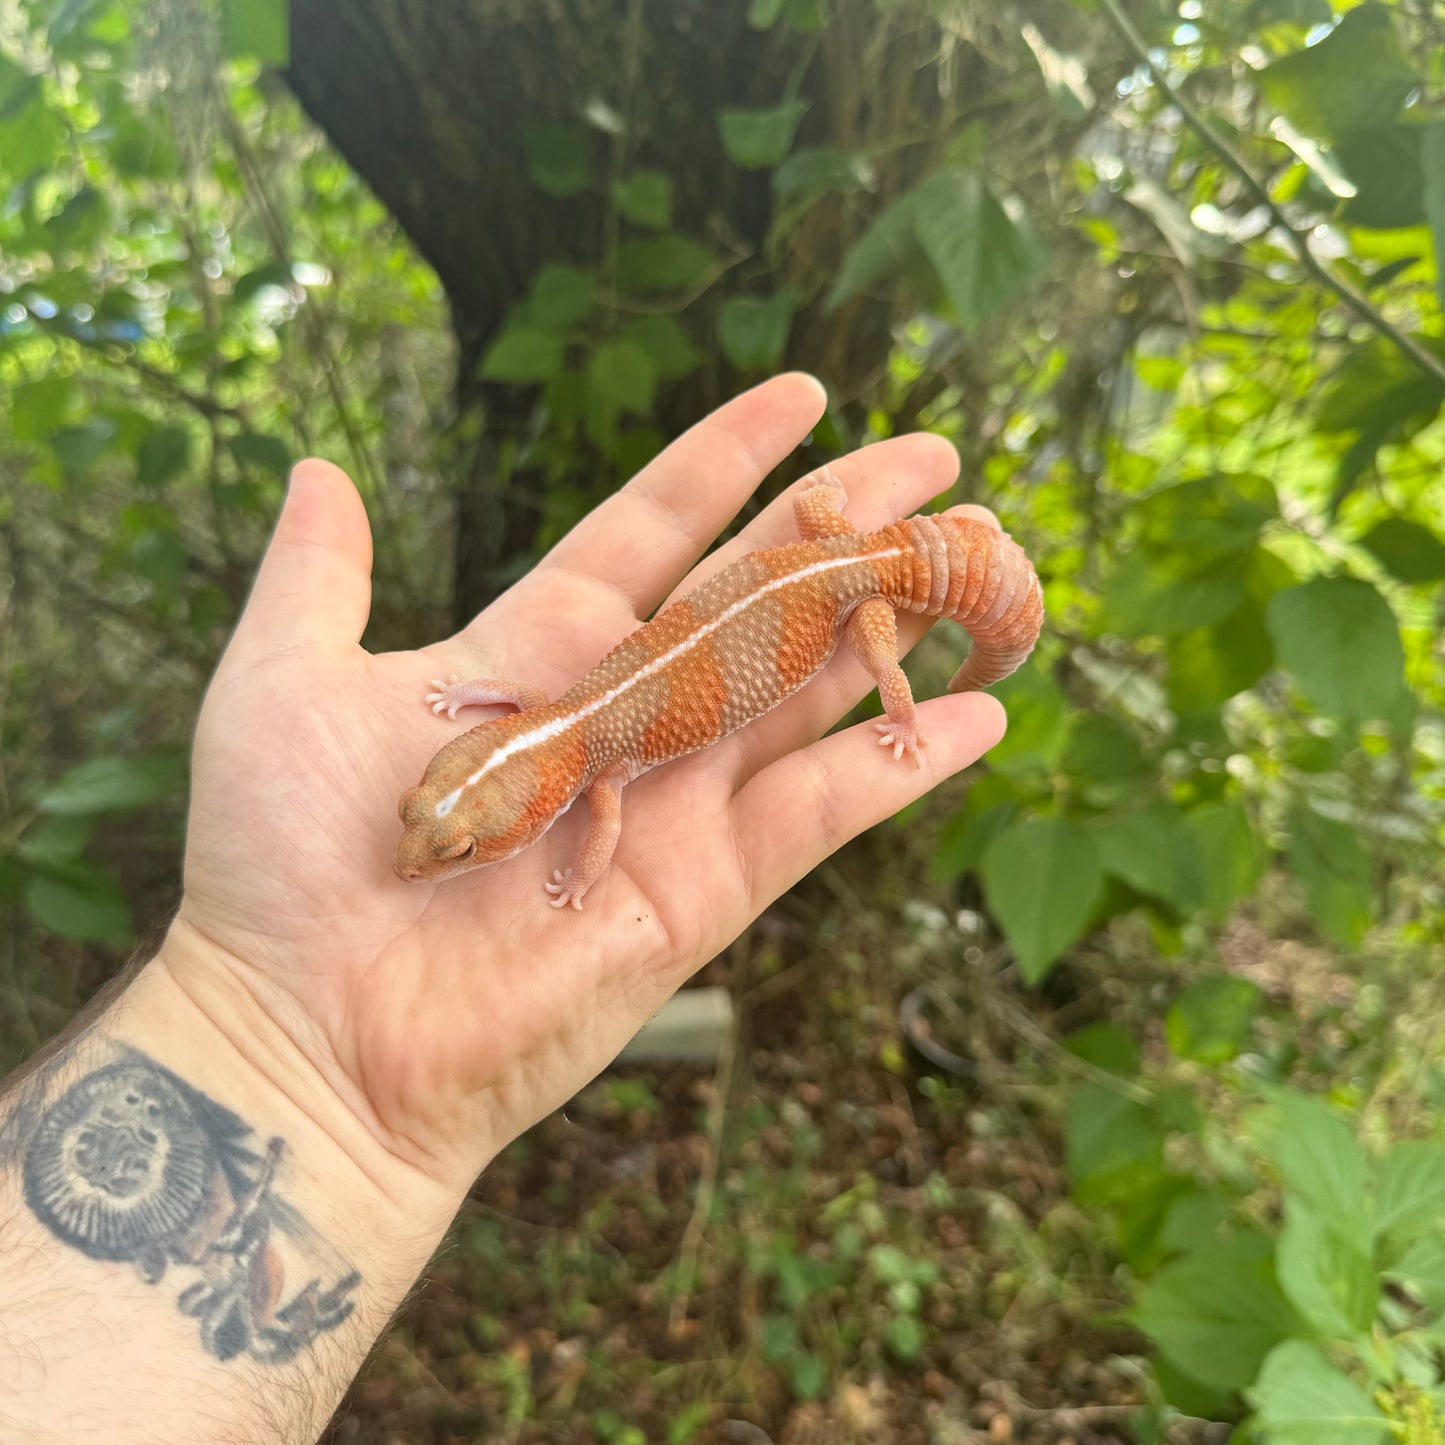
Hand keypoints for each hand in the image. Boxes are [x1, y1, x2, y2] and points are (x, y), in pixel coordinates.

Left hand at [162, 374, 1005, 1193]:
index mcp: (538, 649)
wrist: (311, 1033)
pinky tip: (981, 712)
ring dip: (894, 624)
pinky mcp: (708, 888)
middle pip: (758, 595)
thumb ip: (319, 577)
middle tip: (936, 465)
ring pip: (809, 688)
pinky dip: (901, 763)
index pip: (656, 527)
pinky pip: (824, 811)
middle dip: (845, 522)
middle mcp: (622, 714)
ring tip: (984, 562)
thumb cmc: (282, 861)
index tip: (801, 394)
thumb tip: (317, 471)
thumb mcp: (282, 685)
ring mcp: (673, 800)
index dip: (726, 458)